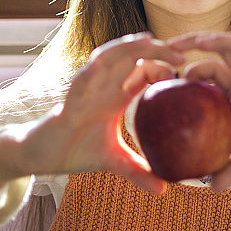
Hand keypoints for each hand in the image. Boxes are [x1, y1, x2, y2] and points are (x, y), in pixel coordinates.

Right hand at [0, 33, 184, 193]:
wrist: (40, 155)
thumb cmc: (76, 150)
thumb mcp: (114, 162)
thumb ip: (139, 171)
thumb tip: (164, 190)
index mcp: (117, 94)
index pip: (145, 71)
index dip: (166, 65)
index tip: (190, 68)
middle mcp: (104, 86)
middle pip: (132, 58)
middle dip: (156, 50)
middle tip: (183, 51)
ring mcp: (85, 89)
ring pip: (107, 59)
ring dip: (127, 49)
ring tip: (150, 41)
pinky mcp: (68, 100)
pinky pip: (79, 80)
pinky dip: (92, 71)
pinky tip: (103, 63)